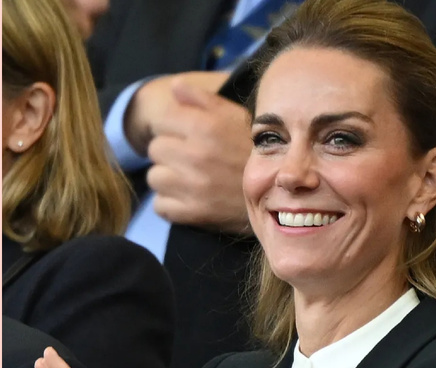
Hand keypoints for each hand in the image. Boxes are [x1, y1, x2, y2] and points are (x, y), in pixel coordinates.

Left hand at [145, 78, 252, 231]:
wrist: (280, 194)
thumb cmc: (254, 150)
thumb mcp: (236, 116)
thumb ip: (203, 100)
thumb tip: (175, 86)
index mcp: (206, 126)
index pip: (162, 120)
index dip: (172, 126)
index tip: (184, 134)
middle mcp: (196, 155)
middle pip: (155, 149)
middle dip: (169, 151)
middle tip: (189, 158)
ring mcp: (193, 186)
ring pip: (155, 178)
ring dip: (167, 178)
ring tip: (189, 177)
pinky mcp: (192, 213)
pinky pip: (160, 205)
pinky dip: (170, 203)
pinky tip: (188, 197)